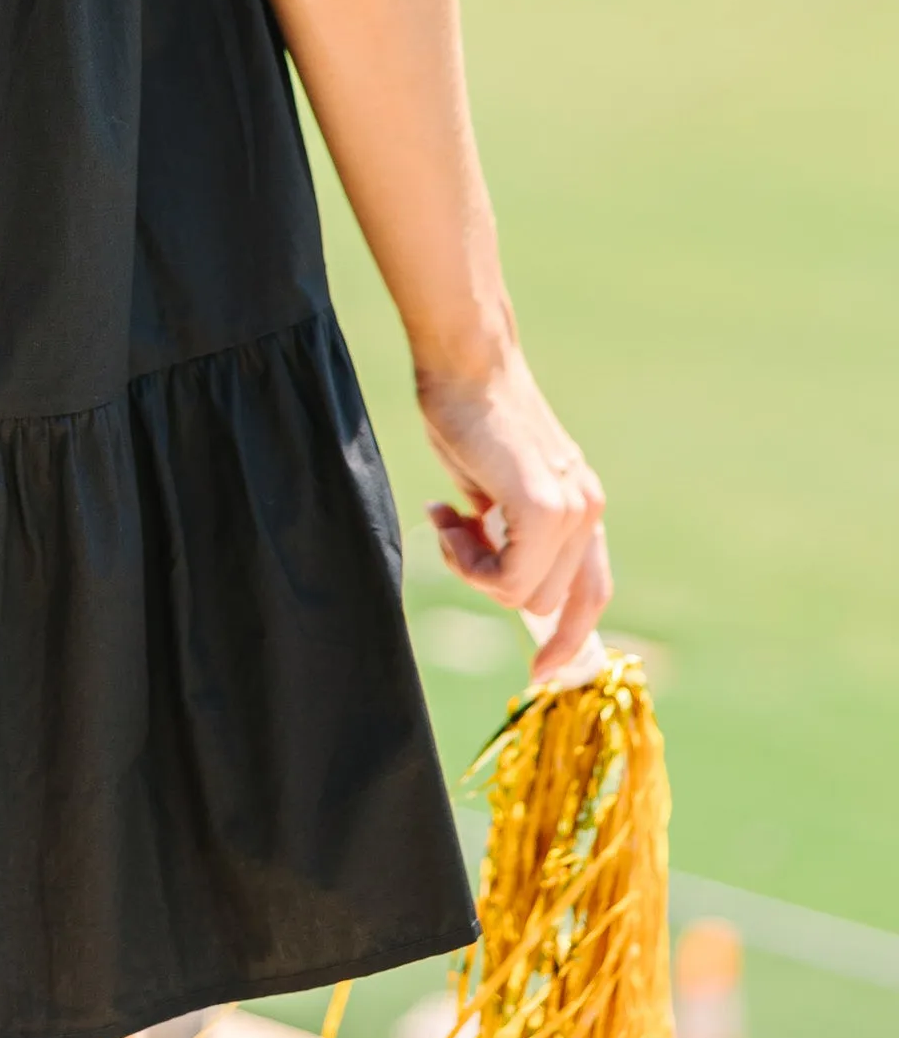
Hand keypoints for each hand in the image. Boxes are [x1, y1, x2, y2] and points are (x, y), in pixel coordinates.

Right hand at [416, 345, 610, 683]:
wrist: (467, 364)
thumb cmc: (470, 416)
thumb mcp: (496, 488)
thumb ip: (509, 532)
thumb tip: (499, 577)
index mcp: (581, 506)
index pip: (590, 593)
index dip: (568, 638)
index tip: (541, 674)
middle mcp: (587, 511)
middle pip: (547, 603)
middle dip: (490, 583)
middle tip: (453, 533)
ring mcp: (571, 510)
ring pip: (523, 595)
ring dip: (474, 569)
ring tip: (448, 518)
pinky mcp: (544, 507)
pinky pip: (506, 578)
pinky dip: (468, 561)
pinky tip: (446, 513)